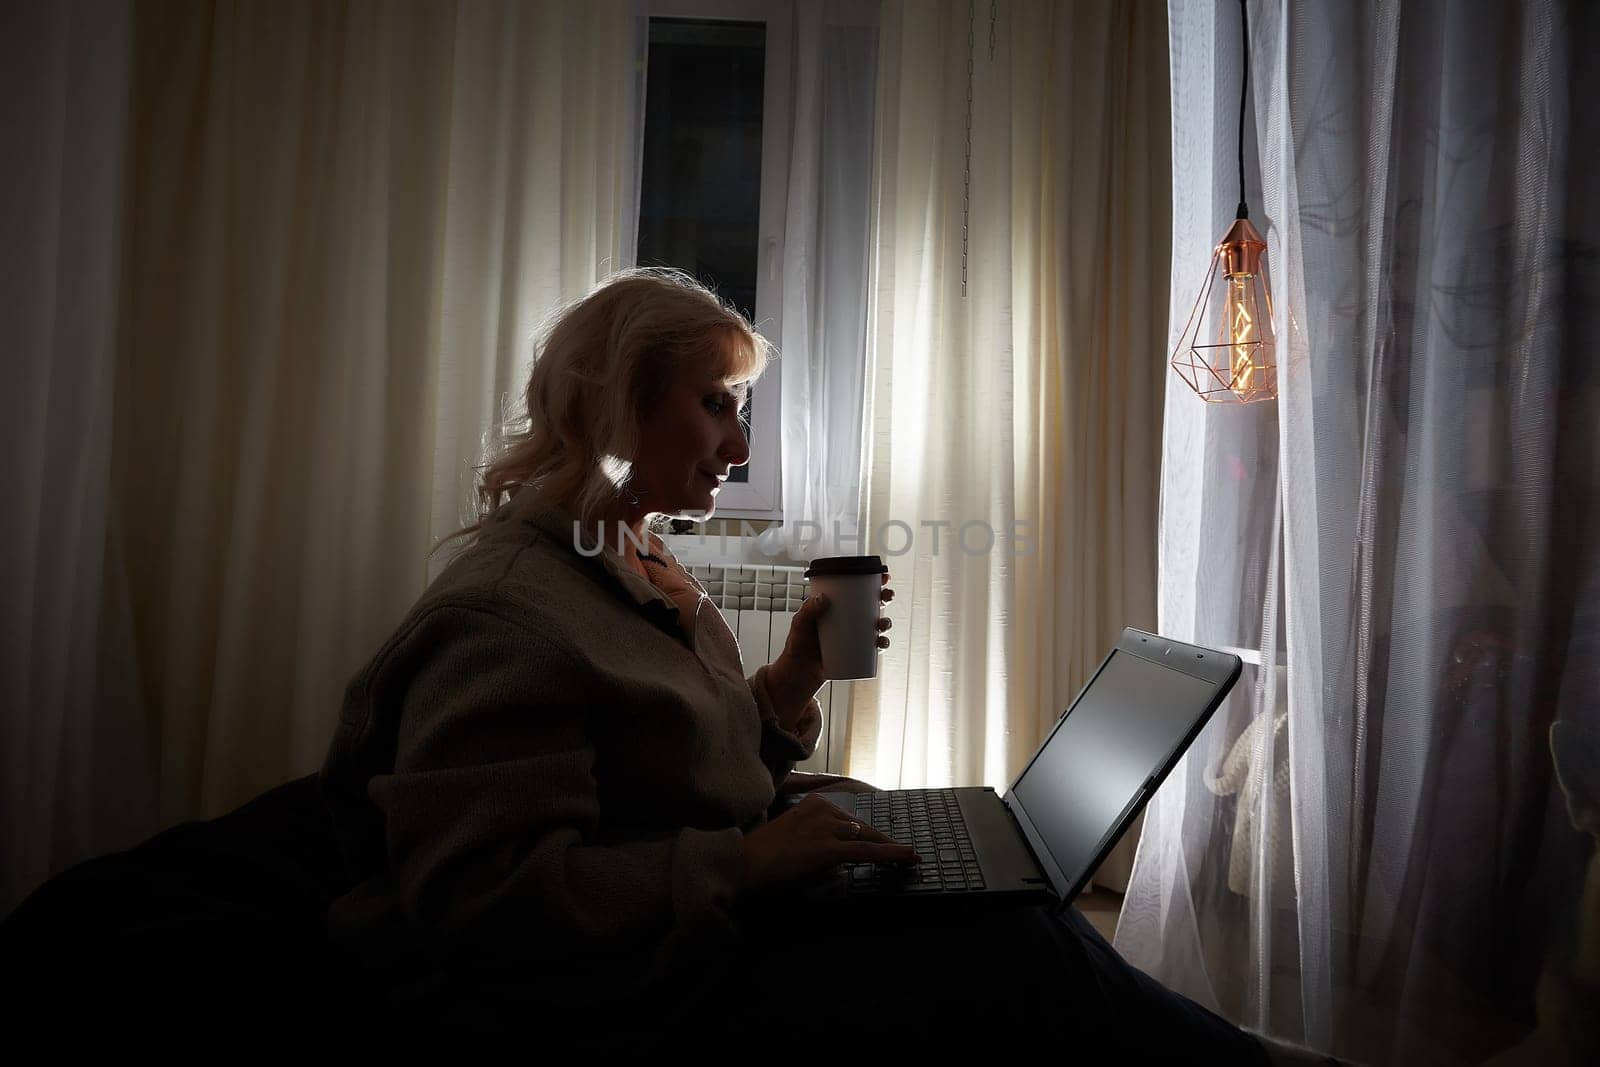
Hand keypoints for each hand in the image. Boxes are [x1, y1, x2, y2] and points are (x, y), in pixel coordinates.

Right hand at [743, 794, 919, 891]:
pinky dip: (891, 854)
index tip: (884, 841)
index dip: (870, 833)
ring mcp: (826, 828)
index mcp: (813, 804)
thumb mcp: (793, 834)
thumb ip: (814, 834)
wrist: (745, 866)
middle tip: (904, 853)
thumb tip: (836, 847)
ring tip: (910, 859)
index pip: (849, 819)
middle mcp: (822, 810)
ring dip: (891, 850)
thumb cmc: (763, 856)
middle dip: (884, 841)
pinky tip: (907, 857)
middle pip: (862, 827)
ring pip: (868, 838)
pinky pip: (867, 851)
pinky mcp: (829, 849)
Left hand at [767, 573, 895, 712]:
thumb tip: (823, 597)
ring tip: (883, 623)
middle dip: (884, 598)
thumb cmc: (797, 646)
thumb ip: (808, 611)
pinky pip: (873, 648)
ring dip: (886, 622)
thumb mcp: (800, 625)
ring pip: (876, 625)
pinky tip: (882, 643)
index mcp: (835, 607)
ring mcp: (852, 636)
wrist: (799, 673)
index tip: (882, 577)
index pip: (855, 590)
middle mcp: (847, 620)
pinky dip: (882, 645)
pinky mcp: (855, 653)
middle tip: (887, 596)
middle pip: (871, 605)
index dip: (872, 582)